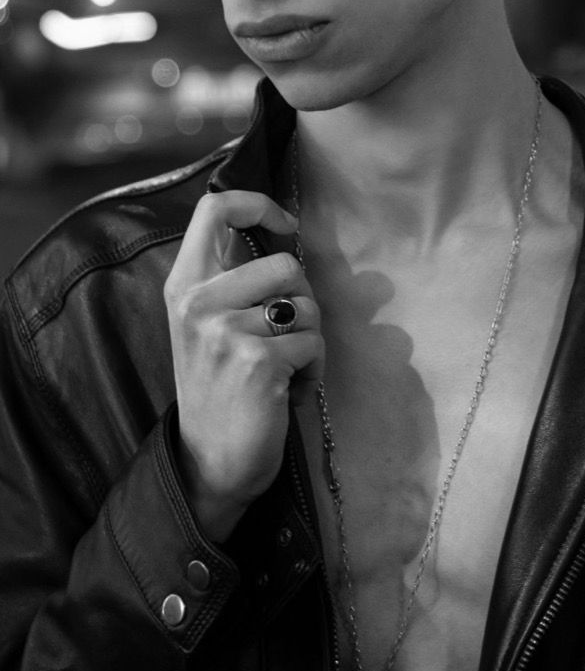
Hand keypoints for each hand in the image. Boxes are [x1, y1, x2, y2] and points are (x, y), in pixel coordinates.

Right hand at [164, 190, 322, 542]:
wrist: (209, 465)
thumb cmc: (219, 389)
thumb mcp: (208, 325)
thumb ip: (237, 281)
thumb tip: (293, 236)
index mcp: (184, 285)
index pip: (214, 208)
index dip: (258, 205)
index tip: (284, 226)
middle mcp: (198, 302)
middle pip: (286, 263)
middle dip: (303, 301)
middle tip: (285, 338)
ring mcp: (226, 332)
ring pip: (307, 307)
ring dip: (310, 339)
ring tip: (284, 369)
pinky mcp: (258, 362)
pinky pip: (314, 345)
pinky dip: (313, 370)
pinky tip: (288, 392)